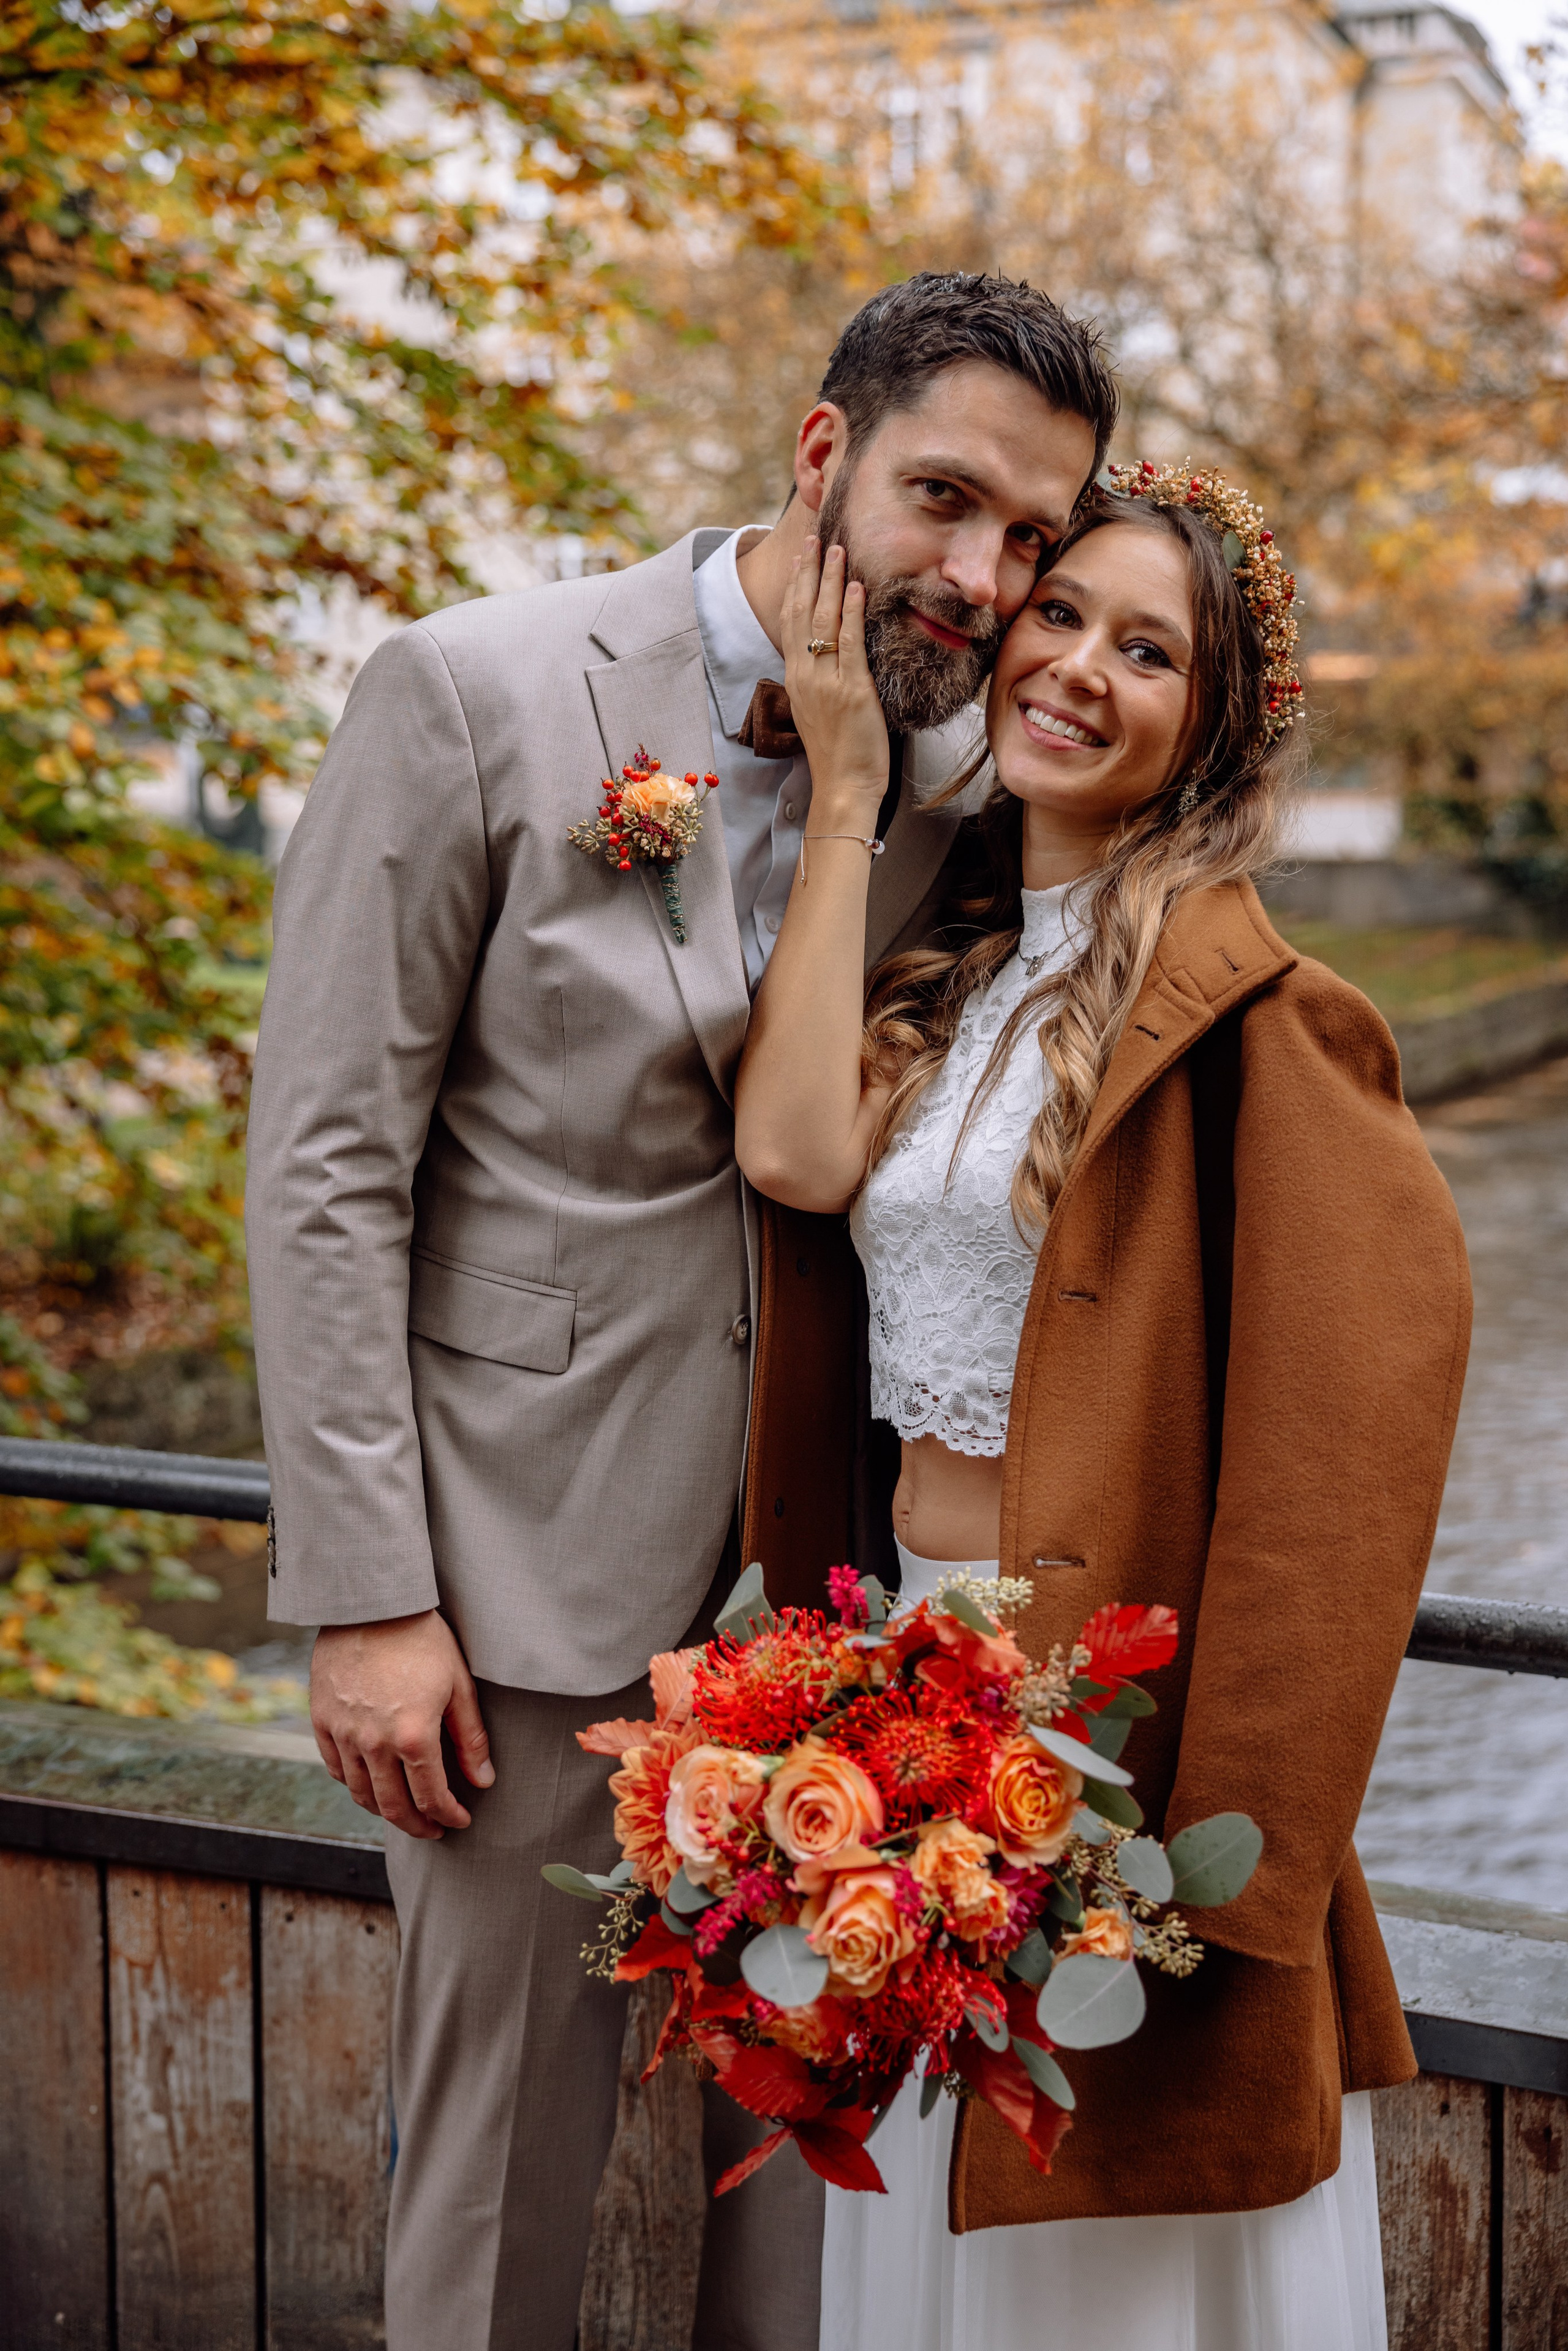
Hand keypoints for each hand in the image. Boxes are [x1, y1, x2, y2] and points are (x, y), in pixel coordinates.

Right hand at [310, 1610, 493, 1838]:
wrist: (370, 1603)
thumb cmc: (422, 1639)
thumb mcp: (458, 1684)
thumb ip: (470, 1738)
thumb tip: (483, 1781)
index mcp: (414, 1736)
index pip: (432, 1796)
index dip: (449, 1816)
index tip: (459, 1820)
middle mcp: (374, 1743)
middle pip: (394, 1807)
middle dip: (418, 1825)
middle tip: (433, 1829)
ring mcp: (344, 1734)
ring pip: (361, 1794)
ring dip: (385, 1811)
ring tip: (404, 1812)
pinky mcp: (322, 1721)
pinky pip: (336, 1769)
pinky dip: (354, 1785)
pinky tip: (370, 1784)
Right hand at [781, 539, 889, 817]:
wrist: (843, 787)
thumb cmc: (839, 753)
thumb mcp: (822, 709)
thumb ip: (823, 678)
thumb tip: (833, 653)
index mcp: (796, 678)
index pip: (790, 620)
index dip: (796, 585)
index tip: (802, 557)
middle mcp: (805, 676)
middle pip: (801, 612)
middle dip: (808, 572)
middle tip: (816, 538)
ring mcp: (826, 682)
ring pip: (822, 620)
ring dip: (830, 581)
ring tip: (837, 549)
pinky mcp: (851, 691)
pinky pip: (849, 643)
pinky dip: (852, 613)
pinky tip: (856, 587)